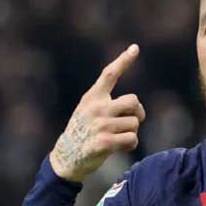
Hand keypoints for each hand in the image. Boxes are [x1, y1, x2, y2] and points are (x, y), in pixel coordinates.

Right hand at [49, 44, 145, 181]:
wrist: (67, 157)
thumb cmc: (83, 132)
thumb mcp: (88, 111)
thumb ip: (106, 103)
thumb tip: (135, 104)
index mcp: (92, 97)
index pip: (109, 74)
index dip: (124, 60)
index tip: (135, 48)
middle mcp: (96, 108)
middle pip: (133, 101)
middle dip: (138, 112)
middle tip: (132, 120)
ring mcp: (100, 125)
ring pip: (135, 123)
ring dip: (132, 131)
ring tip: (119, 136)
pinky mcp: (105, 142)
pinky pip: (132, 138)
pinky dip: (131, 143)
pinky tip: (120, 146)